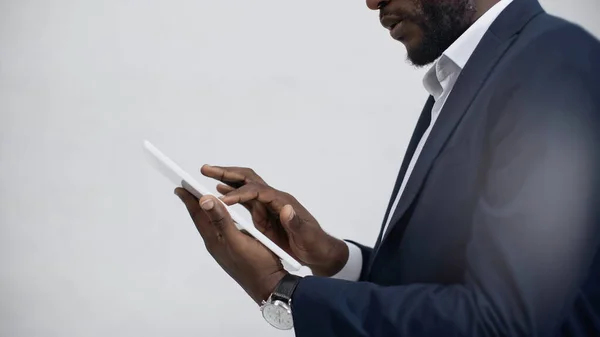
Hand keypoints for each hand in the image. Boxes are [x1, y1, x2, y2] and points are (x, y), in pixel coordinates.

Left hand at [175, 188, 286, 304]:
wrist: (270, 285)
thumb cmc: (256, 265)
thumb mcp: (238, 240)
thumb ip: (222, 220)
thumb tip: (205, 200)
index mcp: (215, 239)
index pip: (198, 215)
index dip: (189, 200)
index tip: (179, 187)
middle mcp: (217, 243)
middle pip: (202, 219)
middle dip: (195, 204)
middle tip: (186, 190)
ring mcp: (225, 247)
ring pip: (212, 224)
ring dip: (206, 210)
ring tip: (202, 200)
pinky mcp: (234, 249)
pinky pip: (222, 229)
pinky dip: (219, 217)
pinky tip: (223, 216)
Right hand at [200, 165, 348, 276]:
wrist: (320, 252)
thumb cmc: (315, 244)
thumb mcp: (307, 237)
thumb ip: (296, 224)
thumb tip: (287, 209)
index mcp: (283, 202)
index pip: (258, 191)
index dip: (239, 194)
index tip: (223, 201)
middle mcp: (274, 199)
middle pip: (249, 179)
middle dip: (228, 173)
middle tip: (205, 169)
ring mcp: (268, 206)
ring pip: (244, 187)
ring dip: (226, 180)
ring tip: (205, 174)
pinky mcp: (264, 215)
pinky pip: (245, 200)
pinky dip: (231, 194)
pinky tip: (219, 193)